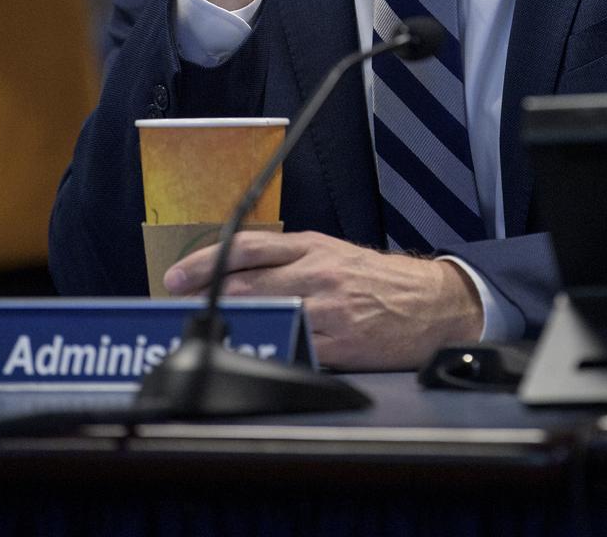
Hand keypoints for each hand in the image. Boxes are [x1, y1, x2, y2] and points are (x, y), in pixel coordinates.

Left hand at [163, 229, 483, 370]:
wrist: (431, 302)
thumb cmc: (378, 280)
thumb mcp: (334, 254)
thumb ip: (290, 260)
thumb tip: (239, 276)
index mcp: (312, 247)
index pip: (248, 248)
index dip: (206, 261)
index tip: (176, 277)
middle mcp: (316, 273)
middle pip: (247, 283)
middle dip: (205, 298)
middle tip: (174, 311)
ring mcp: (328, 309)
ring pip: (265, 316)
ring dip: (229, 328)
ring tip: (202, 336)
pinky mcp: (341, 343)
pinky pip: (295, 349)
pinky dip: (268, 353)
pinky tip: (249, 359)